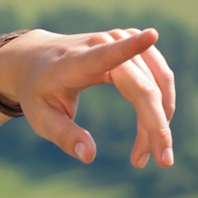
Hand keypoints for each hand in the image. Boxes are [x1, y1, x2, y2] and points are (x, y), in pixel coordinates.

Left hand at [0, 28, 174, 167]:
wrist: (34, 60)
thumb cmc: (38, 91)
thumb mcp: (40, 118)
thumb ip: (63, 136)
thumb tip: (89, 156)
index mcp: (73, 63)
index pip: (104, 55)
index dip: (129, 47)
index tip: (152, 35)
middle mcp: (99, 44)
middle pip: (142, 87)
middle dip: (157, 126)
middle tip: (161, 162)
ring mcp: (116, 38)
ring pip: (157, 81)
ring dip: (162, 118)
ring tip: (148, 151)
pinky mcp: (129, 41)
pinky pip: (159, 74)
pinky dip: (163, 102)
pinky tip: (154, 126)